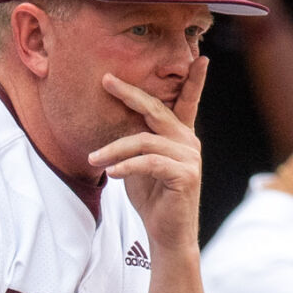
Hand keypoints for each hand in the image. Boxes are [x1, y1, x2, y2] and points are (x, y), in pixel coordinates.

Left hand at [87, 58, 209, 248]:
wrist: (166, 234)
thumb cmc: (152, 199)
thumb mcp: (139, 164)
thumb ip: (135, 142)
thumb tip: (114, 119)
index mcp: (180, 136)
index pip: (187, 102)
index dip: (193, 80)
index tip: (198, 57)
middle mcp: (189, 141)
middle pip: (156, 110)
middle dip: (130, 94)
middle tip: (106, 80)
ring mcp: (190, 157)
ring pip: (144, 141)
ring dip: (114, 149)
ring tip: (94, 159)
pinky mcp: (185, 175)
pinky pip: (149, 162)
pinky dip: (127, 166)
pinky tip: (112, 174)